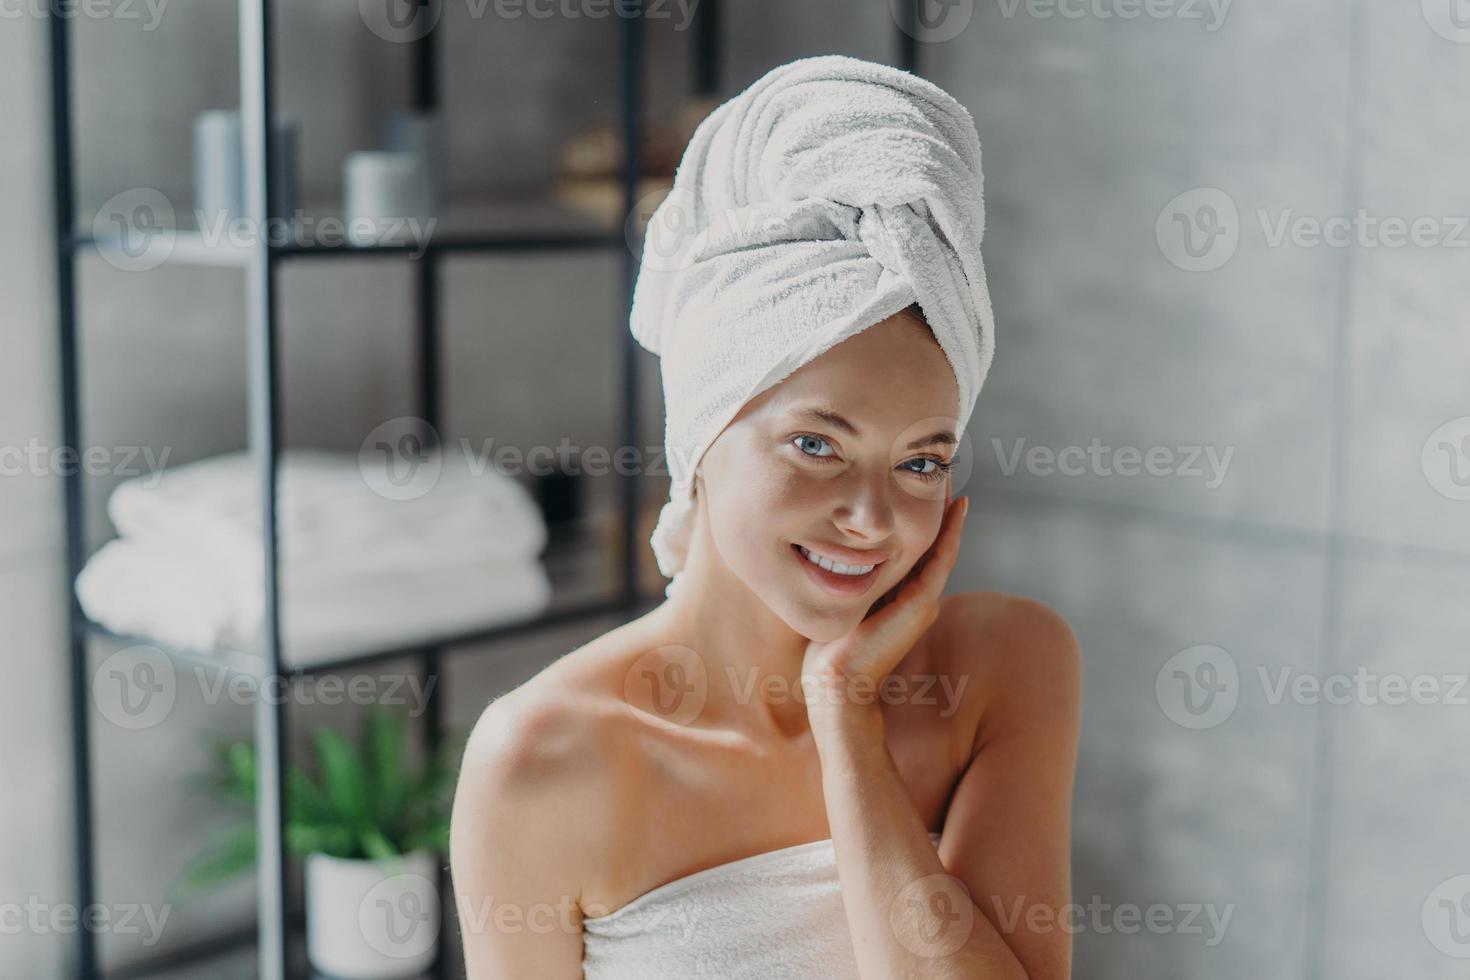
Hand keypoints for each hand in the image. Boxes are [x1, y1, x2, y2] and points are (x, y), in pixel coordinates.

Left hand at [801, 495, 969, 729]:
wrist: (835, 681)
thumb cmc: (827, 648)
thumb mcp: (837, 601)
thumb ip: (841, 579)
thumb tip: (822, 550)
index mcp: (898, 595)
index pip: (913, 547)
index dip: (917, 515)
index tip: (913, 481)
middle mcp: (916, 596)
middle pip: (930, 542)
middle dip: (933, 507)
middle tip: (941, 470)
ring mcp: (923, 600)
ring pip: (941, 546)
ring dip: (948, 512)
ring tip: (952, 478)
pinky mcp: (922, 604)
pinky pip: (942, 559)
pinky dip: (951, 532)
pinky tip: (957, 505)